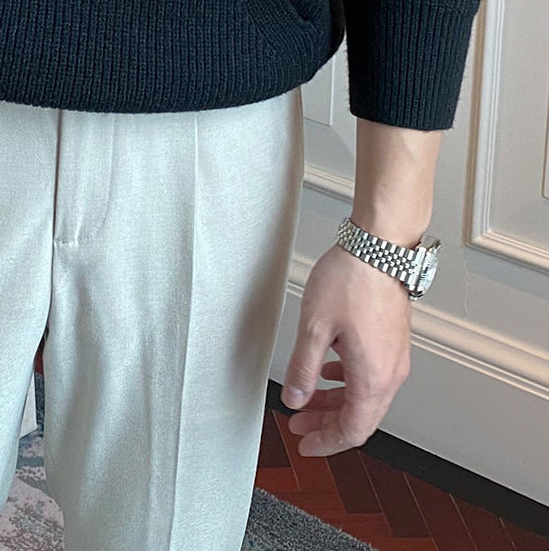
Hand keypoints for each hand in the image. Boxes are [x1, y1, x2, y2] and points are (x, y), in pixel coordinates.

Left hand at [280, 242, 411, 455]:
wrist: (380, 246)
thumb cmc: (352, 279)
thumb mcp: (314, 327)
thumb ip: (303, 369)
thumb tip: (295, 398)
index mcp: (373, 377)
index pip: (352, 430)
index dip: (326, 443)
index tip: (305, 445)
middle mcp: (391, 372)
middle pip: (361, 417)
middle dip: (327, 424)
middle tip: (299, 424)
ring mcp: (395, 356)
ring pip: (366, 396)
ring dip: (336, 402)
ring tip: (308, 397)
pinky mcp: (393, 340)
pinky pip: (372, 375)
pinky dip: (348, 381)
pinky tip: (330, 368)